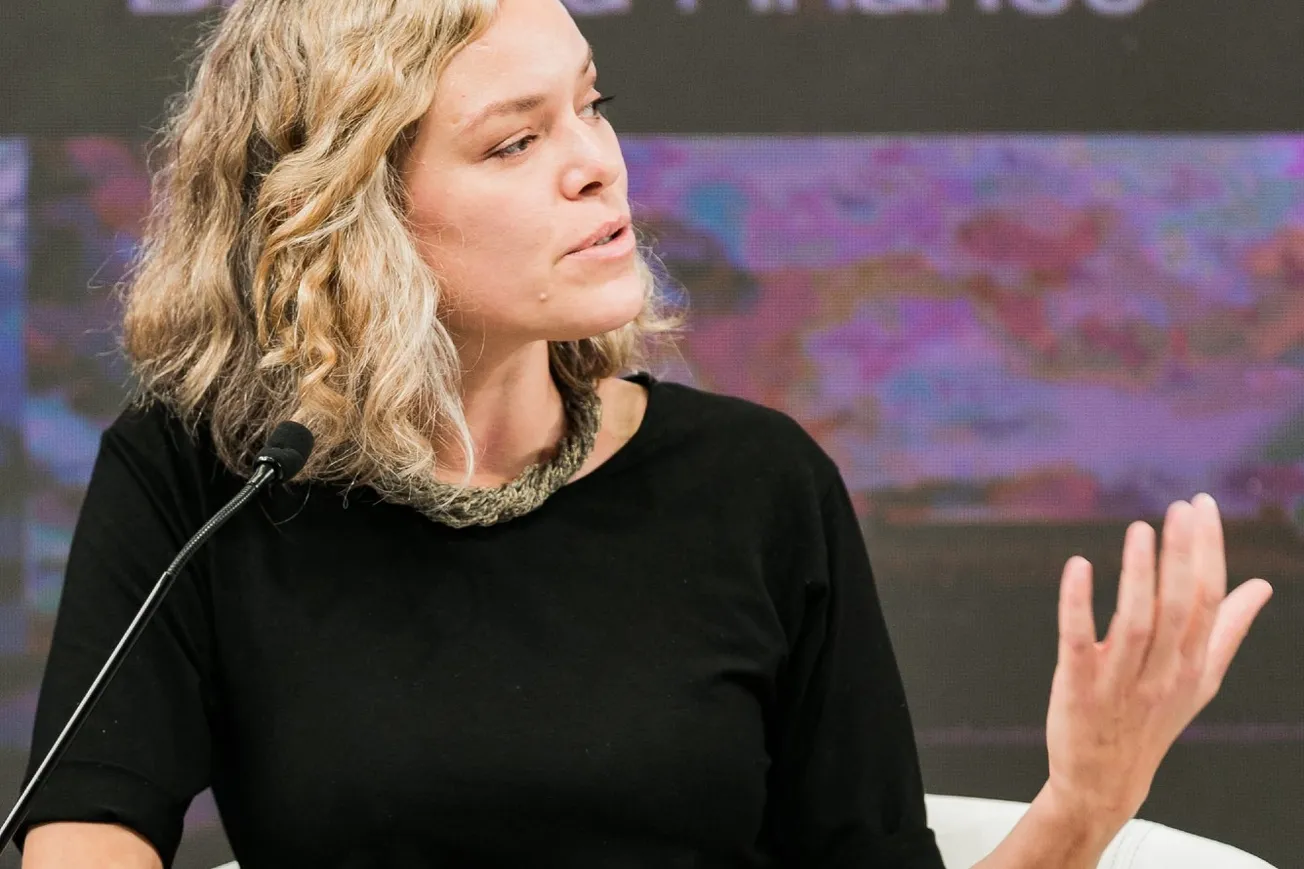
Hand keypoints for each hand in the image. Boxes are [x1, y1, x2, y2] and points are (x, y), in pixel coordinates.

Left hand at [1043, 493, 1273, 826]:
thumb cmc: (1153, 720)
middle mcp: (1162, 673)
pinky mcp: (1078, 689)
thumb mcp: (1199, 680)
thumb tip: (1259, 585)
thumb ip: (1227, 630)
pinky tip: (1078, 567)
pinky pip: (1078, 642)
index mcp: (1193, 665)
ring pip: (1137, 622)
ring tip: (1140, 529)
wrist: (1104, 782)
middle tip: (1180, 507)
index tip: (1200, 505)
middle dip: (1182, 554)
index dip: (1207, 550)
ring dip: (1139, 574)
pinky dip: (1078, 605)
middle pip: (1180, 607)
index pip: (1209, 600)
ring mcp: (1120, 682)